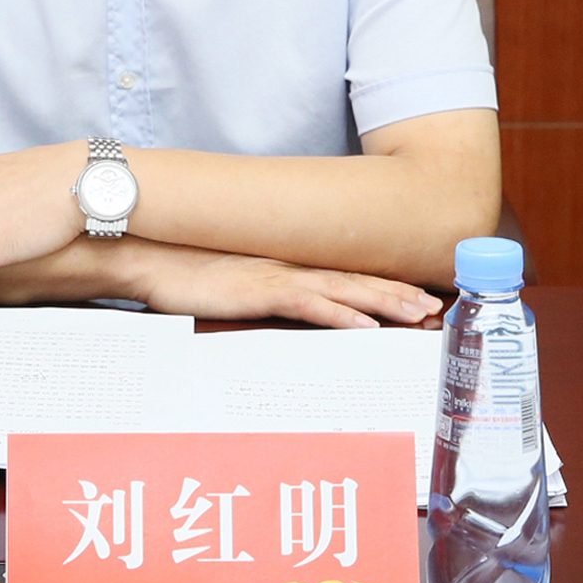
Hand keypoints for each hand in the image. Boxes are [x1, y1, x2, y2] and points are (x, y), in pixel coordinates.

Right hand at [131, 241, 442, 328]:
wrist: (148, 255)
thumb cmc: (181, 271)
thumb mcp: (228, 286)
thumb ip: (255, 294)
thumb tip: (273, 310)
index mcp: (283, 264)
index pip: (342, 274)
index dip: (381, 285)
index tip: (414, 298)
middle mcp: (288, 265)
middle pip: (355, 278)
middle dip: (398, 293)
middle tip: (434, 308)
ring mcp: (277, 275)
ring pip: (345, 289)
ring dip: (385, 302)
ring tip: (418, 314)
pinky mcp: (260, 289)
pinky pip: (311, 304)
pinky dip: (342, 315)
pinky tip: (367, 327)